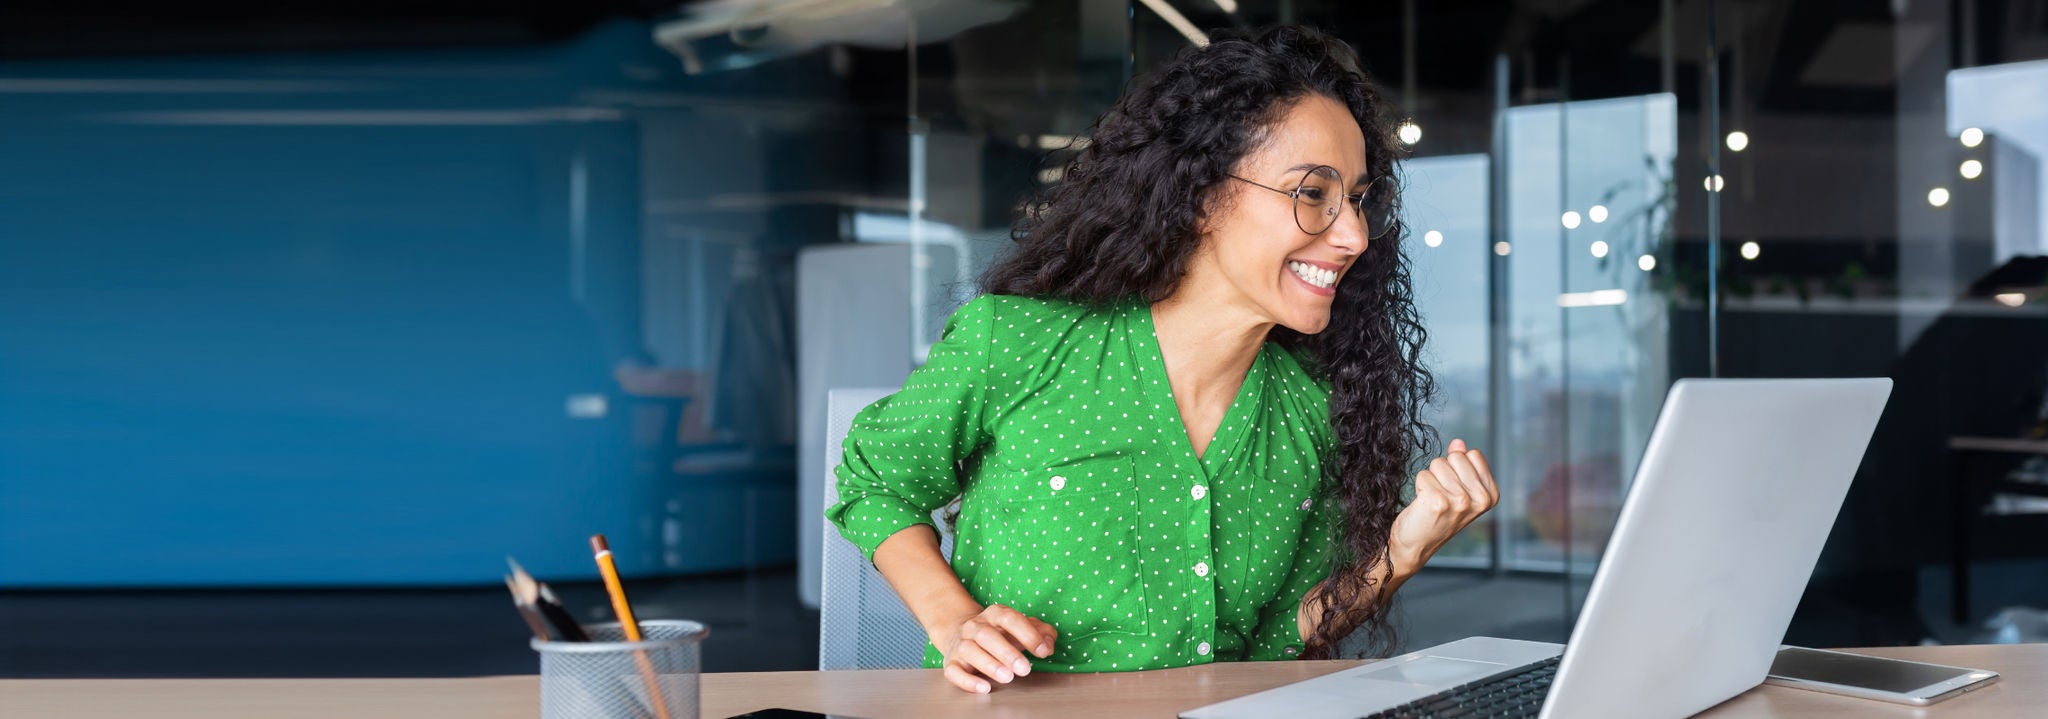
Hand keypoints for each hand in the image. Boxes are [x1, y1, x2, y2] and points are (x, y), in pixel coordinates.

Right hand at [931, 604, 1056, 693]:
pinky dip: (968, 681)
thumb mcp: (1021, 628)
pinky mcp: (951, 663)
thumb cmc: (999, 633)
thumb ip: (1041, 633)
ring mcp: (960, 644)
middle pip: (987, 635)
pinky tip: (984, 687)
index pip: (1010, 619)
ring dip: (989, 665)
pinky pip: (954, 671)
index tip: (1043, 651)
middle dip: (1007, 653)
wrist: (960, 633)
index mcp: (994, 614)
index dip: (1028, 634)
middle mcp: (974, 626)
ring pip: (969, 651)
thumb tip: (1048, 645)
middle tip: (1025, 669)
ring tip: (1007, 677)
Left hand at [1388, 438, 1498, 569]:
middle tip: (1441, 495)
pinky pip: (1423, 475)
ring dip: (1430, 480)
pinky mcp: (1438, 502)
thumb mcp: (1458, 490)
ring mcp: (1460, 501)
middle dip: (1443, 471)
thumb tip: (1458, 443)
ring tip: (1432, 500)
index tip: (1454, 489)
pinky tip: (1423, 504)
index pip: (1473, 454)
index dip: (1458, 467)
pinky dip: (1419, 486)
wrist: (1415, 546)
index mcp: (1491, 495)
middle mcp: (1480, 499)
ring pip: (1438, 464)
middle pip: (1456, 457)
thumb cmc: (1436, 516)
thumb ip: (1461, 464)